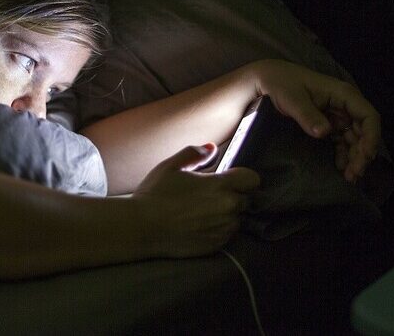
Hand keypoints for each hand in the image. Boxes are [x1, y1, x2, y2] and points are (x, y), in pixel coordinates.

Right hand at [131, 144, 259, 257]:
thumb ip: (194, 154)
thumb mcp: (171, 166)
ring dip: (226, 215)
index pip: (252, 179)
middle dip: (233, 196)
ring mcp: (223, 229)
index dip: (242, 178)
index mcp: (219, 186)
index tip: (229, 179)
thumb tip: (211, 148)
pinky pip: (226, 235)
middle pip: (246, 200)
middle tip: (209, 197)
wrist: (141, 227)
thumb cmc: (154, 194)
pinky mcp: (216, 246)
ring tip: (202, 213)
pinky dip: (218, 230)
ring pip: (236, 219)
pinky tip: (198, 226)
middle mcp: (227, 208)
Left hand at [245, 59, 380, 181]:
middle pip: (363, 130)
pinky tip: (340, 168)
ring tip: (349, 177)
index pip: (367, 115)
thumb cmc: (281, 84)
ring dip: (354, 157)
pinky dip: (343, 154)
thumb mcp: (292, 98)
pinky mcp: (327, 123)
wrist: (267, 80)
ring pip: (354, 138)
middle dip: (362, 153)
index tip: (365, 156)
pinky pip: (341, 140)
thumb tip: (325, 132)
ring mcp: (336, 115)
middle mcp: (344, 105)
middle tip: (354, 174)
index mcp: (342, 94)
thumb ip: (308, 115)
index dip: (371, 137)